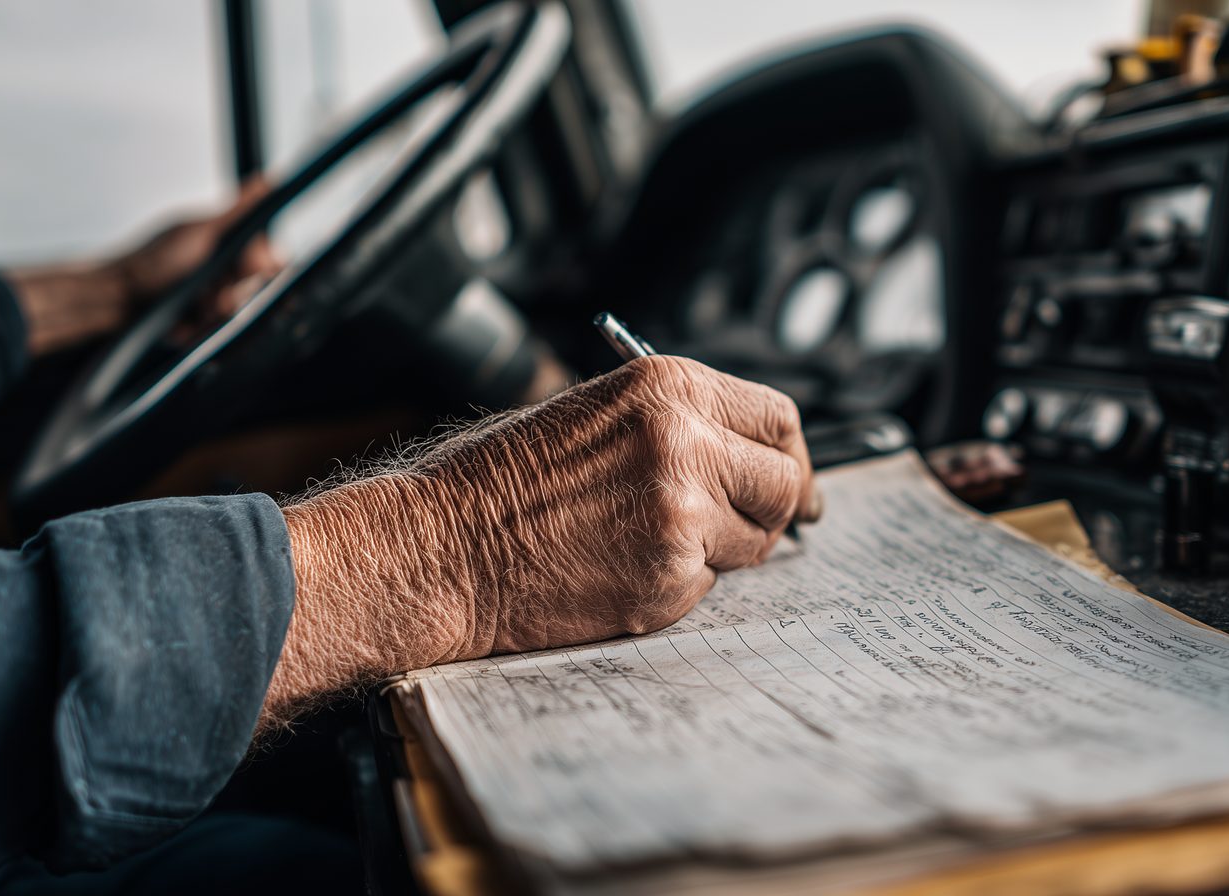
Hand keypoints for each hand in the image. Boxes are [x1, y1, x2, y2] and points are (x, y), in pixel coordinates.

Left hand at [7, 178, 279, 355]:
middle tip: (215, 298)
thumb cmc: (153, 262)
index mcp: (222, 242)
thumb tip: (268, 182)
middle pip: (251, 288)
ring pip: (233, 313)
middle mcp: (216, 268)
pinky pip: (211, 331)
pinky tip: (179, 324)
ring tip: (191, 311)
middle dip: (233, 294)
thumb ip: (239, 211)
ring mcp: (204, 296)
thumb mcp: (200, 233)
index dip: (262, 265)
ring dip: (214, 314)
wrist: (112, 301)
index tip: (251, 268)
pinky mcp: (193, 321)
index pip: (266, 256)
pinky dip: (197, 329)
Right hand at [265, 356, 820, 725]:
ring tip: (651, 539)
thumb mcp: (599, 413)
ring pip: (754, 541)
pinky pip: (710, 585)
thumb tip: (750, 456)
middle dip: (774, 506)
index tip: (784, 475)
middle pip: (786, 482)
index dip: (786, 454)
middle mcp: (686, 444)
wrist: (443, 548)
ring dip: (724, 548)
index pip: (777, 419)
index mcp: (669, 388)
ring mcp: (683, 515)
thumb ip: (680, 423)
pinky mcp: (670, 578)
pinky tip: (622, 567)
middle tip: (747, 520)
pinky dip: (680, 583)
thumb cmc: (500, 480)